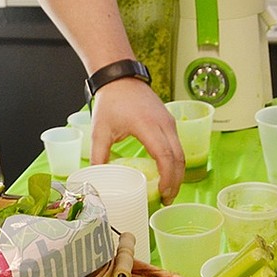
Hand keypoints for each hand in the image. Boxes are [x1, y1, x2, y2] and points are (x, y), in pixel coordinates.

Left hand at [88, 78, 184, 204]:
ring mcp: (168, 121)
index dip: (168, 178)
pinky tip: (167, 172)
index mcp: (147, 125)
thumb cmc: (110, 101)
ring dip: (178, 172)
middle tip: (167, 199)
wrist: (119, 77)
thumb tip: (96, 178)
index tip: (164, 193)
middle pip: (179, 158)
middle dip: (176, 181)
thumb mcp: (100, 130)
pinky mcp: (169, 121)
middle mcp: (163, 123)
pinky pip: (177, 144)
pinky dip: (176, 161)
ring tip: (169, 190)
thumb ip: (98, 156)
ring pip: (181, 152)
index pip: (165, 156)